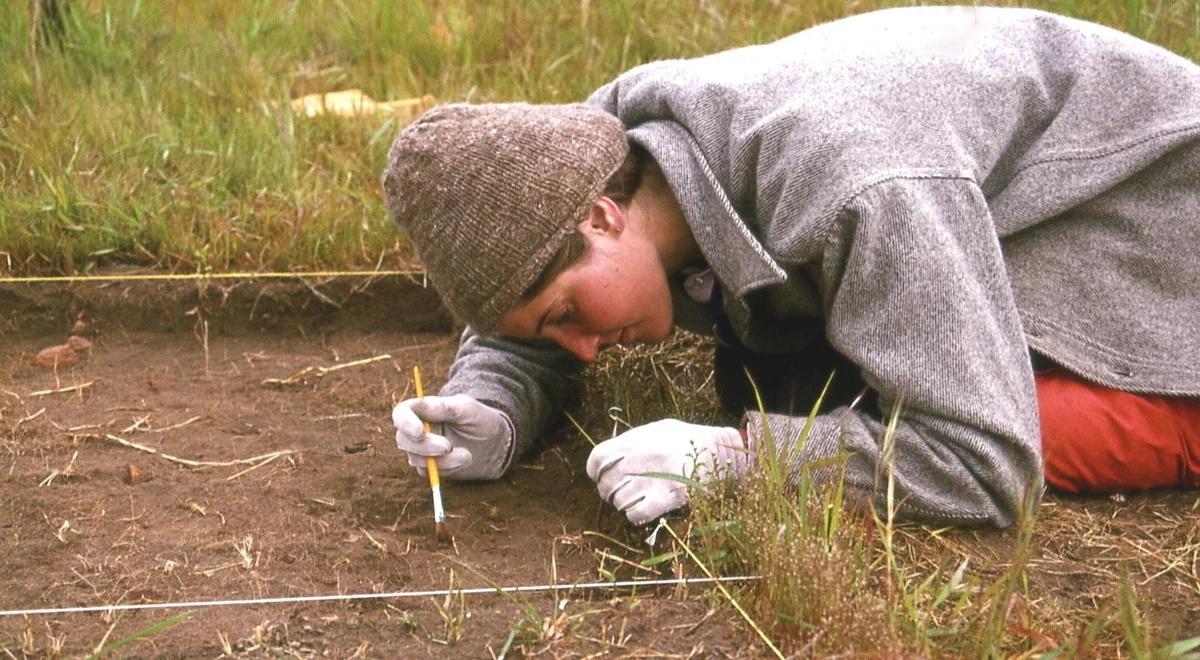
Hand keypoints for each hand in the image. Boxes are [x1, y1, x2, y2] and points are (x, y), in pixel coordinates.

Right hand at [392, 395, 514, 480]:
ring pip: (416, 459)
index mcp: (424, 410)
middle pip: (403, 439)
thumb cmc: (481, 420)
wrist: (496, 444)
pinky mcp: (430, 468)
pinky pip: (429, 473)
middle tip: (448, 447)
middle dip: (425, 446)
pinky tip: (464, 461)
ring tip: (467, 455)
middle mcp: (418, 430)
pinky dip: (447, 468)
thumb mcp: (468, 409)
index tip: (420, 432)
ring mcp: (422, 450)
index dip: (405, 422)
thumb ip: (445, 407)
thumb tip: (422, 405)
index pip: (402, 413)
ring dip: (441, 460)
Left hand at [586, 419, 749, 524]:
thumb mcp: (659, 429)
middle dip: (609, 492)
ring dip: (623, 504)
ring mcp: (654, 478)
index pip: (599, 459)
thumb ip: (634, 441)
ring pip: (619, 501)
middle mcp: (641, 458)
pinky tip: (645, 509)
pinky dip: (636, 515)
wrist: (722, 450)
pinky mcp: (669, 498)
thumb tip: (613, 458)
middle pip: (606, 483)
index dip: (596, 472)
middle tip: (619, 493)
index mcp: (637, 440)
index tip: (601, 477)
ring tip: (635, 500)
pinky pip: (636, 514)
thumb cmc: (689, 439)